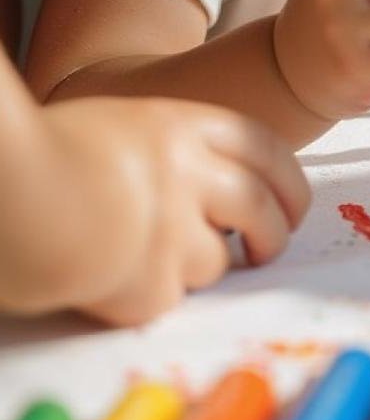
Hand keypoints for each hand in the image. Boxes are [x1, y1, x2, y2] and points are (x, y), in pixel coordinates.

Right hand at [15, 96, 308, 324]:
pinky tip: (112, 277)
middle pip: (262, 207)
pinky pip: (169, 297)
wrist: (13, 190)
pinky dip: (148, 295)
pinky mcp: (151, 282)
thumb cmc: (48, 153)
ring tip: (146, 255)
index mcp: (182, 123)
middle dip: (275, 234)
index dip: (288, 182)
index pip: (265, 149)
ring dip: (195, 266)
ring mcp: (174, 227)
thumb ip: (172, 149)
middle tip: (265, 250)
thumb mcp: (122, 125)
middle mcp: (189, 171)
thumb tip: (215, 186)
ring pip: (217, 261)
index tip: (292, 206)